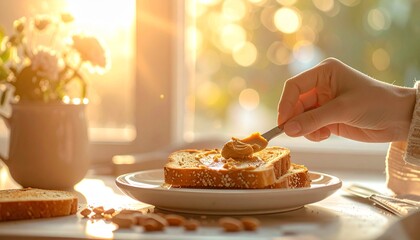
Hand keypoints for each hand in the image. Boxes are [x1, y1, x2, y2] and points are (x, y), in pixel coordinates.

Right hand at [277, 58, 415, 141]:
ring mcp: (324, 102)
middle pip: (295, 103)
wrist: (399, 119)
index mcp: (324, 73)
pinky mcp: (328, 118)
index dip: (286, 103)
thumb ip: (313, 120)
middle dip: (295, 119)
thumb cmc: (376, 103)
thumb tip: (288, 130)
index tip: (283, 122)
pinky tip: (325, 135)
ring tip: (319, 134)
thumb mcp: (343, 110)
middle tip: (294, 134)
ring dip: (305, 128)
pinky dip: (312, 133)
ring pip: (301, 117)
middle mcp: (321, 86)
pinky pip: (310, 126)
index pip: (294, 86)